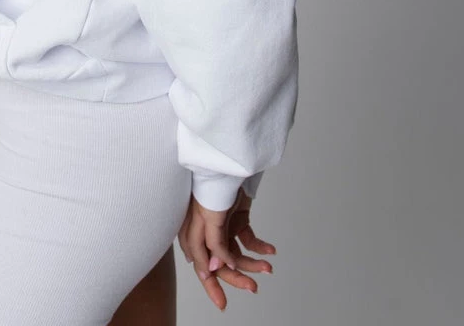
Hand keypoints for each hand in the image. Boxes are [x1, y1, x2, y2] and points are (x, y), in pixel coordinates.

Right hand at [177, 187, 274, 310]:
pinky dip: (259, 246)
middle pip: (221, 262)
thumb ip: (212, 242)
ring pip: (237, 253)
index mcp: (194, 232)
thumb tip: (215, 267)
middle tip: (253, 288)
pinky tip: (269, 250)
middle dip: (237, 277)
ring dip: (252, 263)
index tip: (222, 302)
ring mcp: (222, 225)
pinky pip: (248, 238)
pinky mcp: (237, 218)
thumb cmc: (213, 183)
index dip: (211, 284)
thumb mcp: (209, 214)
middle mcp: (207, 232)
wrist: (231, 160)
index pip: (203, 265)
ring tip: (267, 267)